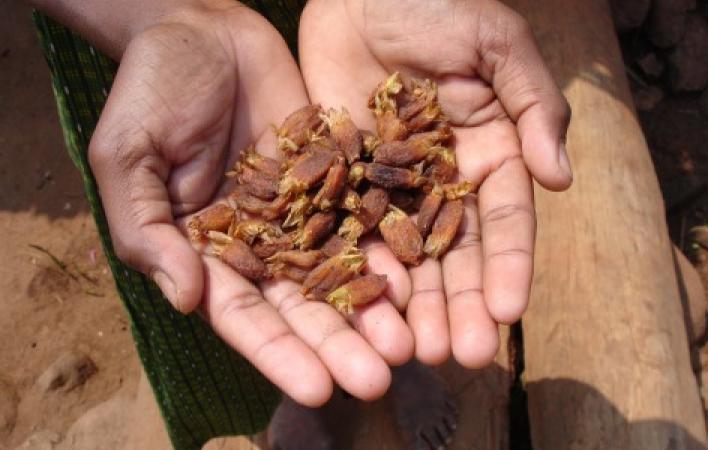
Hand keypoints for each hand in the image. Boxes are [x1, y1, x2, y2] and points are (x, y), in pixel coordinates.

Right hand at [88, 1, 411, 405]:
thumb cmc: (149, 92)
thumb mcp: (127, 157)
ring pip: (344, 267)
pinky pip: (367, 210)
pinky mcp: (337, 171)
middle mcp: (263, 241)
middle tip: (380, 378)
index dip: (280, 354)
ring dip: (375, 308)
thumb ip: (149, 230)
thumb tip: (187, 299)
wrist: (198, 28)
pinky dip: (391, 243)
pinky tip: (420, 273)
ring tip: (410, 342)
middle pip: (304, 304)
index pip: (245, 316)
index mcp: (209, 251)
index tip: (319, 388)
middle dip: (340, 343)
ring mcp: (305, 208)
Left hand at [300, 0, 572, 367]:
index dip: (508, 269)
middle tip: (456, 356)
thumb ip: (535, 108)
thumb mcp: (499, 47)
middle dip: (458, 306)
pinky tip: (359, 310)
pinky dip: (356, 270)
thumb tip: (561, 180)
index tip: (508, 314)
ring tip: (412, 352)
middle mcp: (443, 182)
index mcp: (491, 156)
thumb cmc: (440, 4)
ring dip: (411, 306)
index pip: (504, 224)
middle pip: (454, 255)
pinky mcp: (344, 180)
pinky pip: (350, 230)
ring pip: (404, 257)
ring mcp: (392, 186)